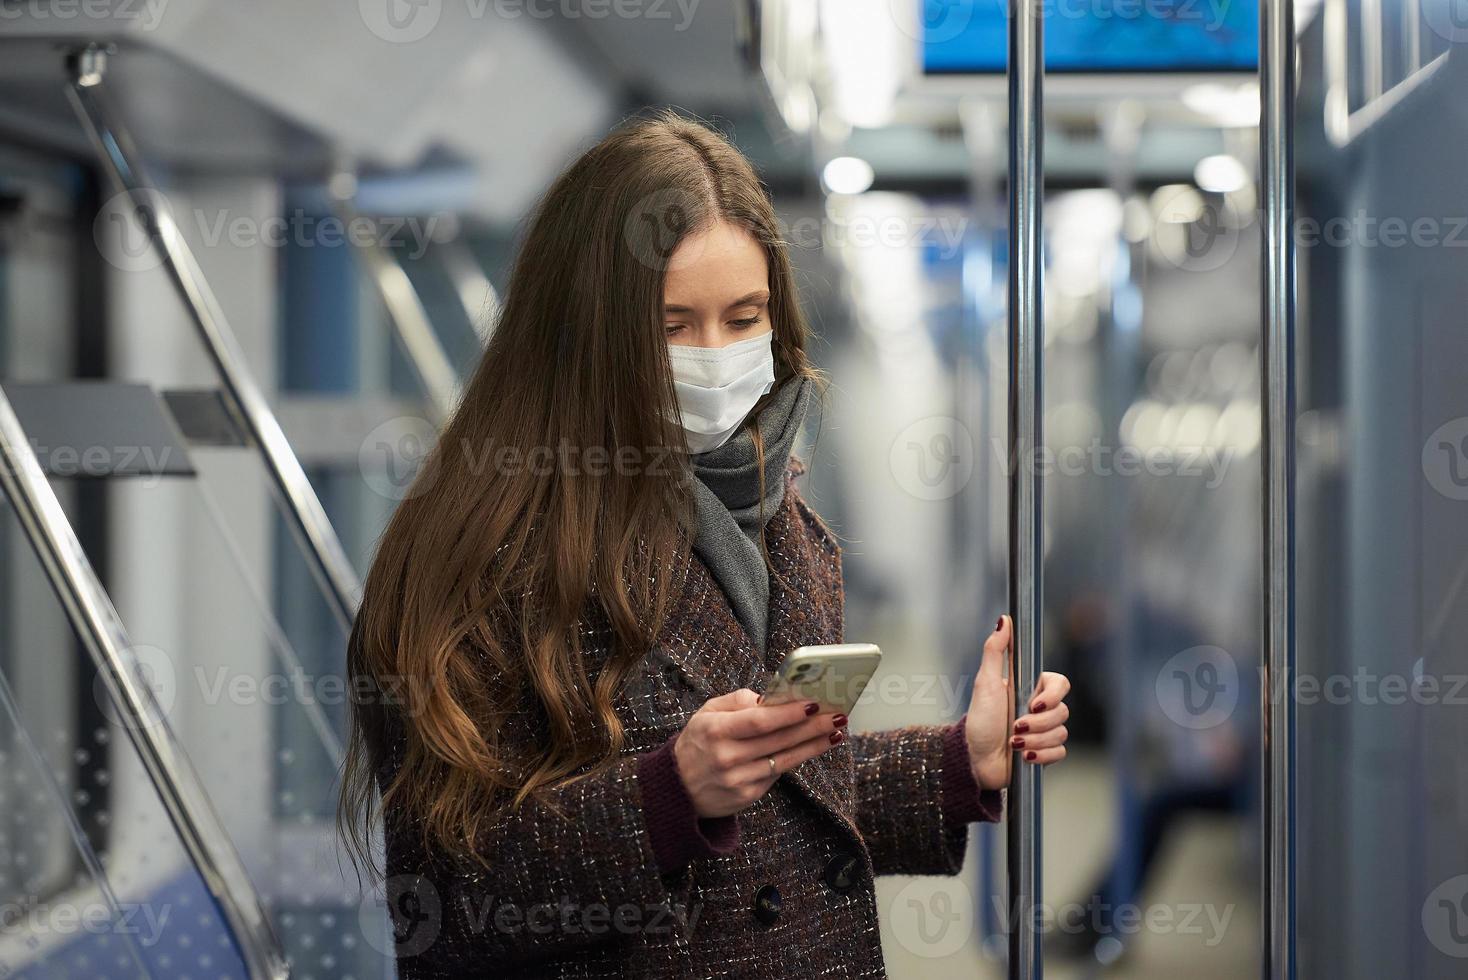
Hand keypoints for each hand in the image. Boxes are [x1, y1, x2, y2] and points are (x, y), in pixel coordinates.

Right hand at [673, 688, 846, 817]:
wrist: (676, 788)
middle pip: (778, 741)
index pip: (758, 721)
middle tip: (837, 716)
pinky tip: (813, 748)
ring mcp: (736, 780)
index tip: (813, 703)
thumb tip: (771, 698)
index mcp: (714, 731)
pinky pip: (776, 774)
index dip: (788, 713)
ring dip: (812, 745)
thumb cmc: (697, 742)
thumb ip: (737, 701)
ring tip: (835, 732)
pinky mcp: (745, 796)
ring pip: (783, 760)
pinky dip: (796, 759)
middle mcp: (726, 757)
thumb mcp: (706, 713)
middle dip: (811, 727)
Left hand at [966, 615, 1071, 790]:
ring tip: (1013, 743)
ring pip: (1061, 733)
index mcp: (1030, 690)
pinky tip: (1024, 756)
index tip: (1034, 705)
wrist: (975, 758)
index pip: (1060, 684)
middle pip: (1062, 711)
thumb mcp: (985, 683)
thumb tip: (1004, 620)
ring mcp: (1045, 731)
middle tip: (1015, 726)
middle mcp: (1041, 710)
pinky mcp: (1046, 753)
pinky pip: (1060, 752)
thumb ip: (995, 650)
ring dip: (1035, 740)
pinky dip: (1041, 755)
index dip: (1052, 695)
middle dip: (1037, 724)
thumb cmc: (979, 720)